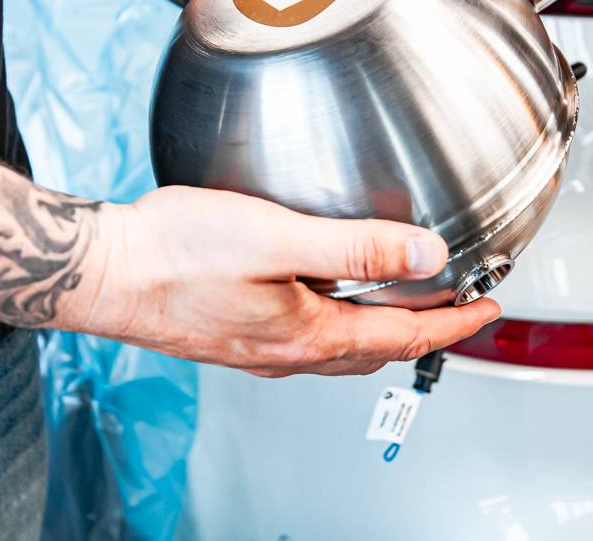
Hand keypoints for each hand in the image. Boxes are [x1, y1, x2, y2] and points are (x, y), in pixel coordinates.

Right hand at [64, 186, 500, 375]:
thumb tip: (427, 255)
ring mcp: (260, 348)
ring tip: (404, 303)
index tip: (487, 310)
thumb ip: (356, 244)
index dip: (454, 324)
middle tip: (456, 309)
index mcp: (309, 334)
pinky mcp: (235, 334)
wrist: (105, 273)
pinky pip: (308, 337)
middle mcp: (287, 352)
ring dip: (384, 328)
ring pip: (343, 346)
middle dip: (425, 330)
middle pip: (378, 348)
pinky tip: (328, 296)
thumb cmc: (177, 255)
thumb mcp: (278, 239)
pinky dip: (341, 321)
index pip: (405, 336)